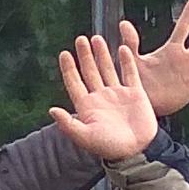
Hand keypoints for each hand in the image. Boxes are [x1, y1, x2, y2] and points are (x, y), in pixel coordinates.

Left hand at [47, 24, 158, 165]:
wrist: (137, 150)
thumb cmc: (109, 147)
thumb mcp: (85, 137)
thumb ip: (68, 124)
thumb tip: (51, 110)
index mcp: (87, 106)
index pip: (75, 83)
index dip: (69, 68)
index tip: (64, 53)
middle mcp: (101, 97)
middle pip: (90, 71)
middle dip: (85, 55)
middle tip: (80, 39)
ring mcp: (118, 94)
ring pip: (108, 69)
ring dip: (102, 54)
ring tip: (97, 38)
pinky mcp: (135, 94)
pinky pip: (130, 74)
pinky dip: (126, 61)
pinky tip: (122, 48)